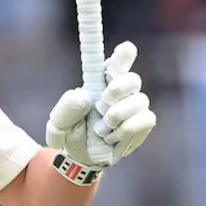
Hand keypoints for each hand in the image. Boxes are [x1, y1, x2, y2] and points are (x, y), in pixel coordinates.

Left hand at [46, 41, 155, 169]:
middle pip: (132, 79)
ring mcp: (134, 106)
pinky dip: (127, 129)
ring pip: (140, 100)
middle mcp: (120, 91)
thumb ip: (66, 109)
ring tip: (100, 128)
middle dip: (119, 89)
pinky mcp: (143, 122)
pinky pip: (146, 118)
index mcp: (100, 82)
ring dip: (117, 116)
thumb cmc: (71, 133)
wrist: (82, 158)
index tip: (126, 48)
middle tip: (102, 104)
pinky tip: (112, 136)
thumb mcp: (59, 124)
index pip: (116, 62)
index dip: (124, 54)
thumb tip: (83, 97)